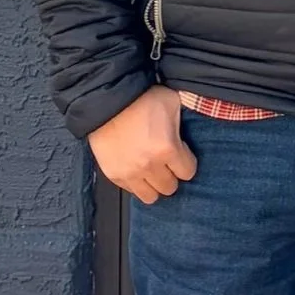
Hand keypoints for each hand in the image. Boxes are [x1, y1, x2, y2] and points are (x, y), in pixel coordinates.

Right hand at [89, 86, 196, 204]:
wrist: (106, 99)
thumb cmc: (139, 98)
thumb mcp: (171, 102)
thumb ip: (182, 123)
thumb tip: (186, 133)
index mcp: (167, 148)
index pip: (188, 172)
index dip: (186, 163)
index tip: (182, 156)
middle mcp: (149, 165)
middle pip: (170, 187)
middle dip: (171, 175)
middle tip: (166, 163)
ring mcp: (130, 173)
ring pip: (150, 196)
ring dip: (154, 184)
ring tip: (152, 171)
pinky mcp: (113, 174)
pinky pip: (131, 191)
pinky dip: (136, 183)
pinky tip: (137, 168)